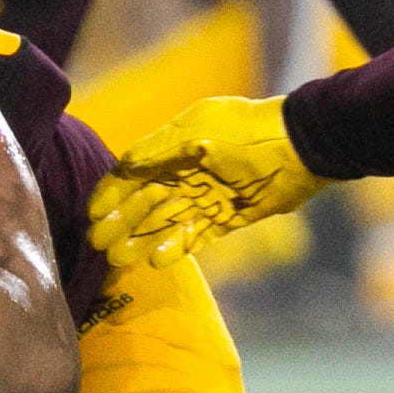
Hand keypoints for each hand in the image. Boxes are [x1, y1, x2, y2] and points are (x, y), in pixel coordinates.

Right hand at [87, 94, 325, 270]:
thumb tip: (124, 166)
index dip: (112, 192)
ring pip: (166, 222)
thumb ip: (160, 150)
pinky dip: (177, 247)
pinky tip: (156, 261)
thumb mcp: (199, 131)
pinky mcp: (228, 217)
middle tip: (97, 244)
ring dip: (142, 239)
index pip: (134, 171)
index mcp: (177, 146)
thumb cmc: (247, 132)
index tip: (92, 214)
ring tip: (118, 258)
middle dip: (121, 222)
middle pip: (146, 201)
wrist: (302, 148)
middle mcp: (188, 172)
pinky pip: (196, 236)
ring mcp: (208, 196)